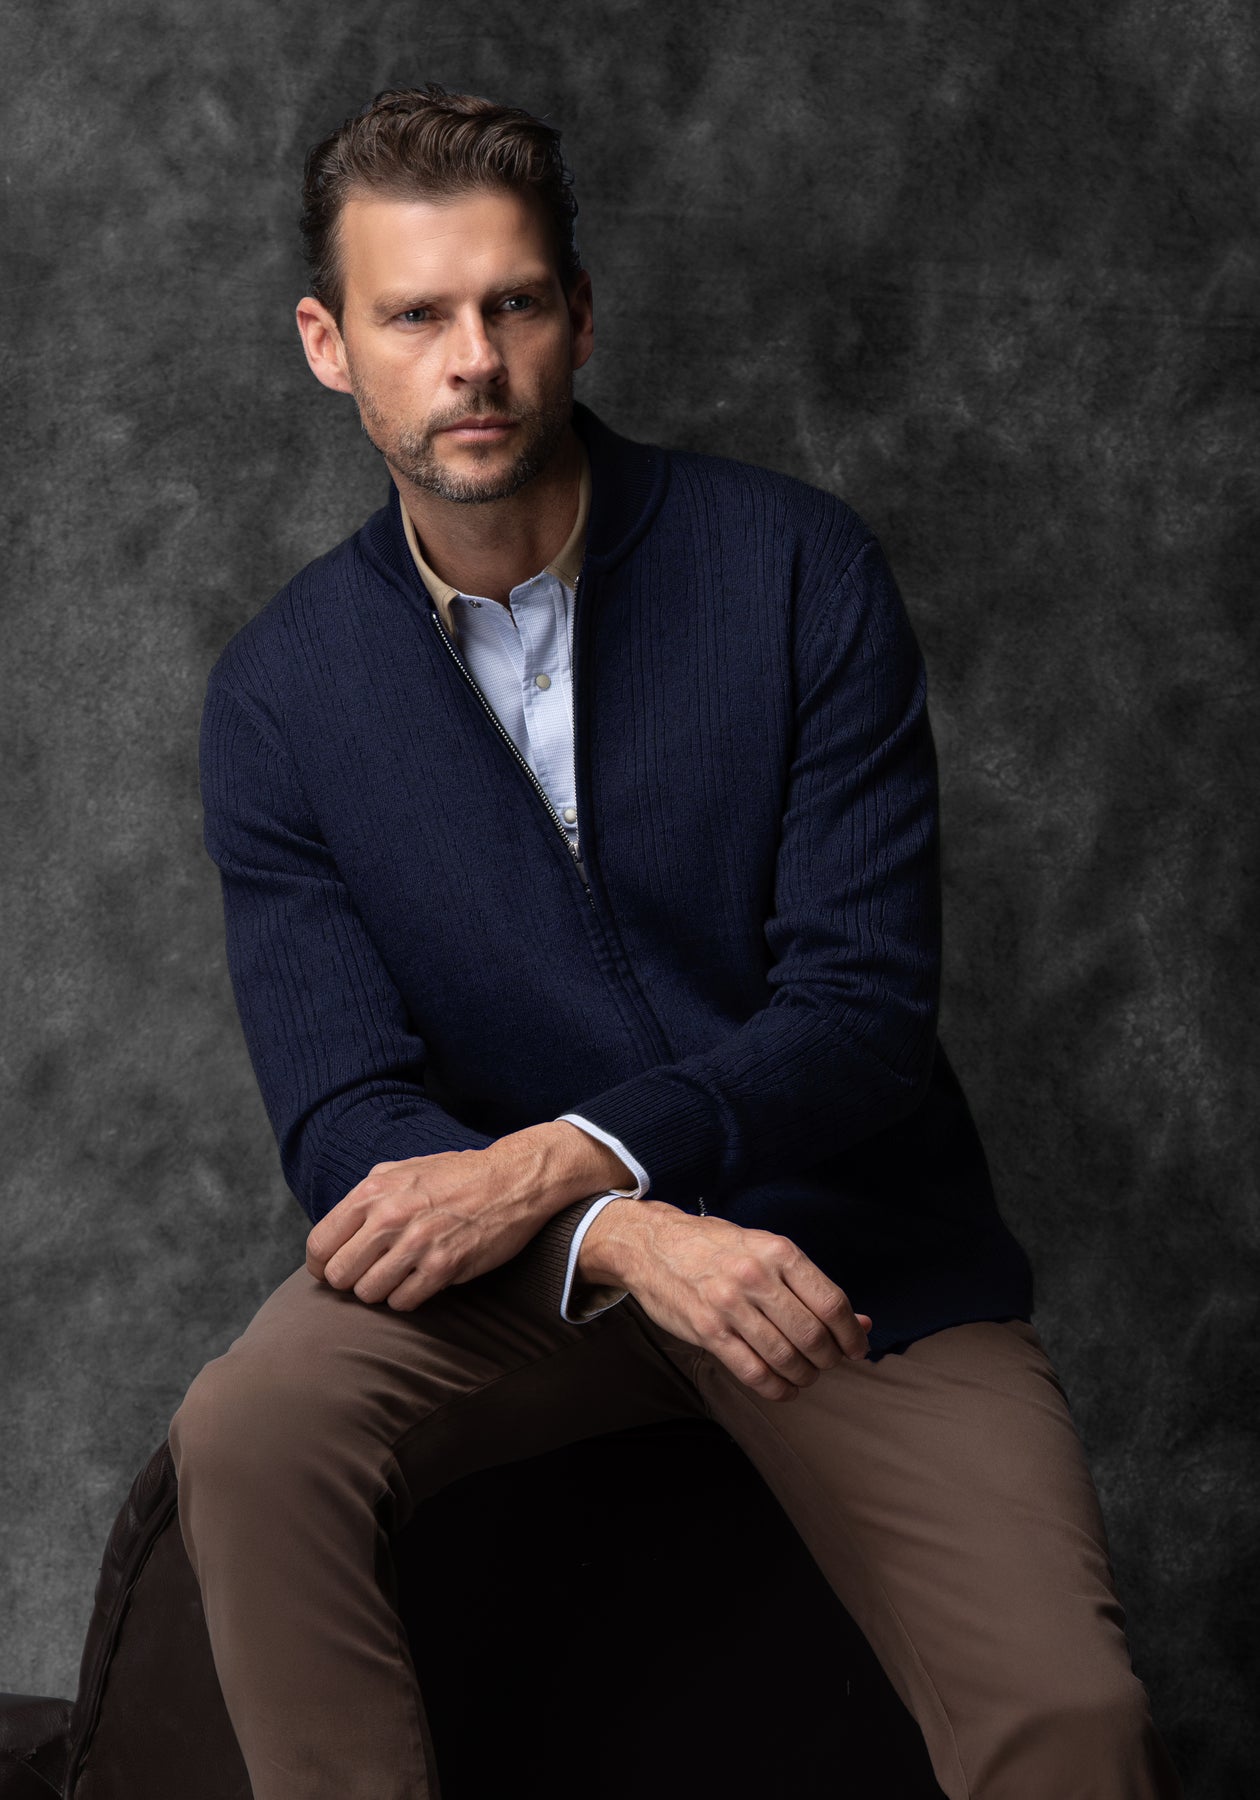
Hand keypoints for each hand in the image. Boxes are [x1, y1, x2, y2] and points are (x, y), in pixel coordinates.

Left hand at [306, 1123, 631, 1309]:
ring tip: (397, 1276)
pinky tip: (419, 1282)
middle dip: (350, 1280)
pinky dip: (406, 1298)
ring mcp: (417, 1243)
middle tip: (367, 1275)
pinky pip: (403, 1302)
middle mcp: (390, 1217)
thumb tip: (334, 1234)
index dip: (321, 1264)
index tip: (331, 1270)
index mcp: (373, 1191)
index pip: (320, 1244)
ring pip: (369, 1293)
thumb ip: (365, 1199)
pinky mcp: (444, 1267)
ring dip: (380, 1290)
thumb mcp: (401, 1170)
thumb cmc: (455, 1175)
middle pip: (340, 1275)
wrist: (511, 1179)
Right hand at [579, 1200, 871, 1402]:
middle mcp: (755, 1276)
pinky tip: (784, 1388)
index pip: (831, 1302)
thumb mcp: (766, 1250)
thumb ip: (810, 1287)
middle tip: (828, 1363)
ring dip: (804, 1376)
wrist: (652, 1245)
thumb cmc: (717, 1248)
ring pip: (785, 1358)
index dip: (851, 1334)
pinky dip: (776, 1388)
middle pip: (811, 1335)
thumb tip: (861, 1323)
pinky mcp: (707, 1331)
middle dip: (829, 1359)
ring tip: (805, 1375)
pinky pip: (753, 1372)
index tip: (857, 1348)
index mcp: (777, 1251)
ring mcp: (729, 1305)